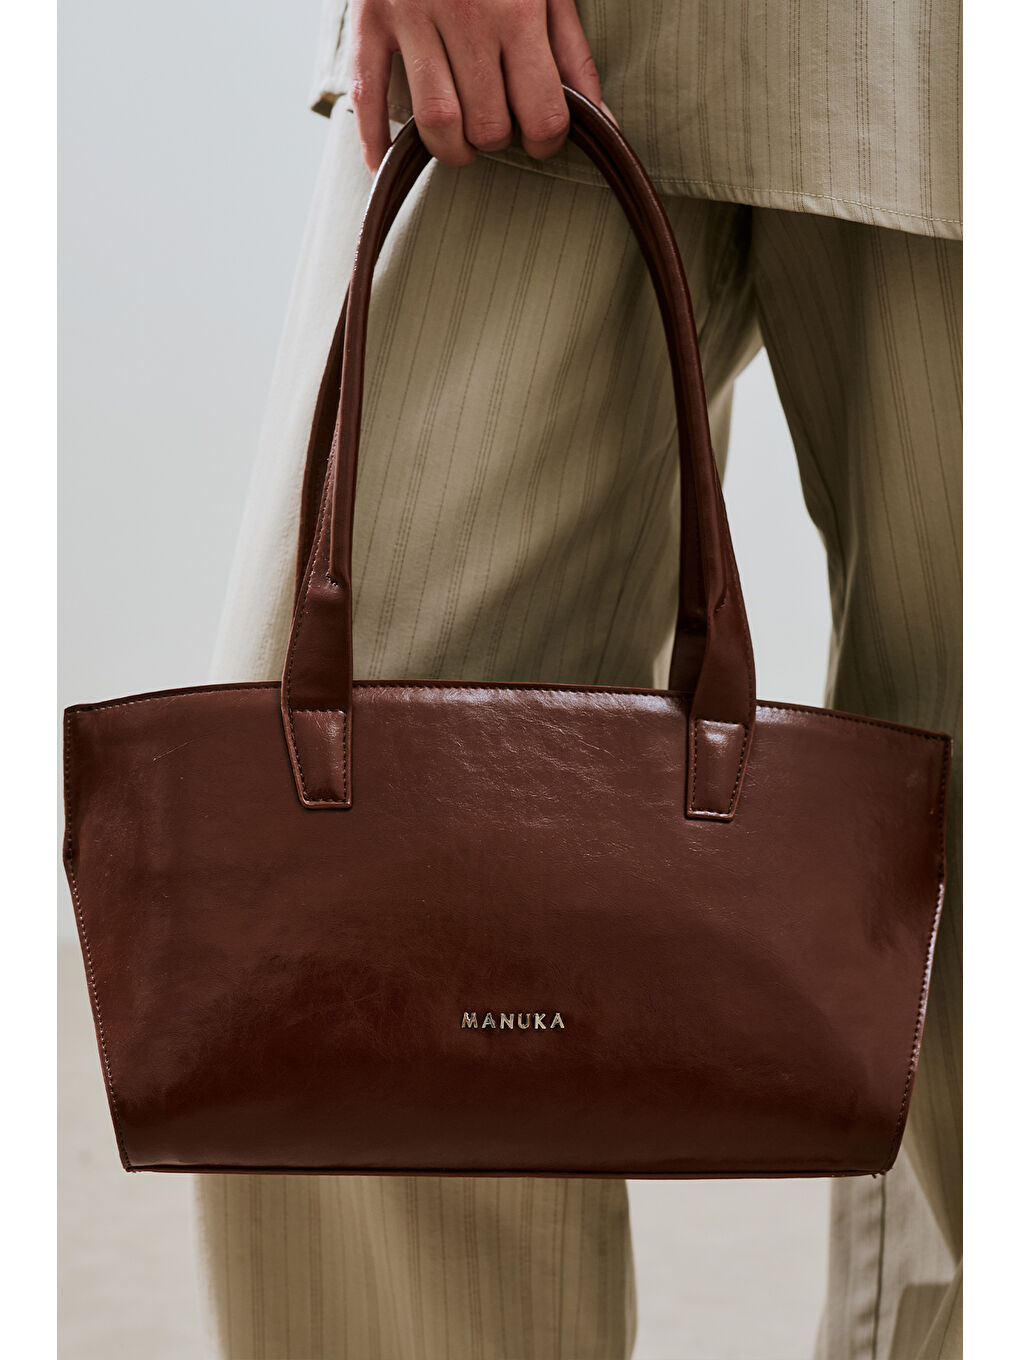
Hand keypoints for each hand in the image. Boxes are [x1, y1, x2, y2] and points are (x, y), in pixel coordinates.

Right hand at [349, 0, 603, 170]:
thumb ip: (573, 53)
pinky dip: (375, 140)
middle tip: (496, 122)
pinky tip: (385, 162)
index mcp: (518, 9)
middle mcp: (466, 15)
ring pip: (436, 123)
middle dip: (497, 139)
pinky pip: (368, 97)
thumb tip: (602, 122)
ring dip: (452, 148)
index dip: (547, 140)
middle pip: (487, 126)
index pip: (542, 115)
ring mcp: (412, 18)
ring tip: (459, 138)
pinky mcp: (370, 19)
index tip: (540, 136)